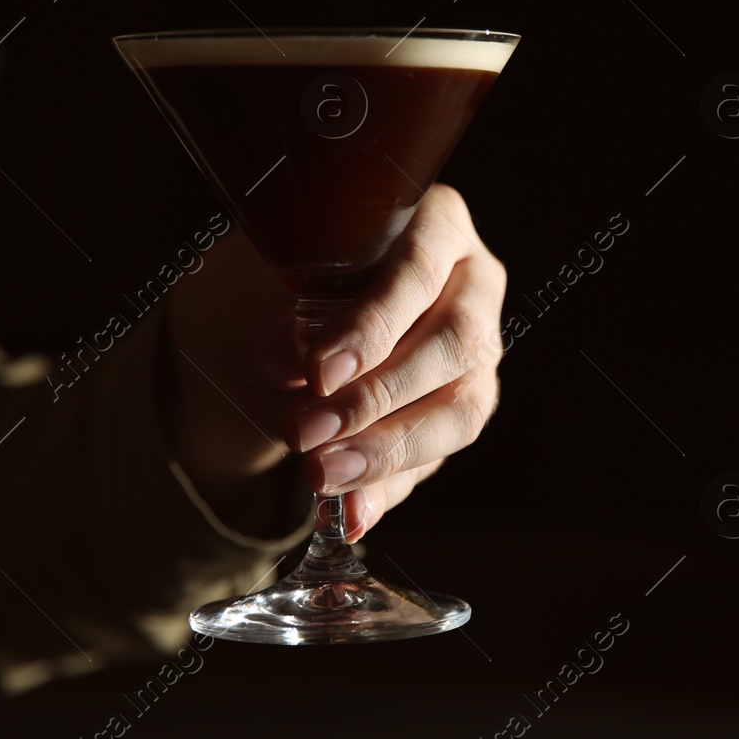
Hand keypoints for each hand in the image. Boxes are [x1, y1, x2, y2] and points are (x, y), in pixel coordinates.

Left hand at [162, 184, 506, 541]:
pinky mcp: (458, 411)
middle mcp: (472, 285)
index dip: (376, 323)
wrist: (276, 325)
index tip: (320, 370)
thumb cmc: (279, 283)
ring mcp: (477, 351)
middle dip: (378, 397)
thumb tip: (289, 361)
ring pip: (462, 409)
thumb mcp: (260, 285)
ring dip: (390, 450)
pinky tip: (351, 513)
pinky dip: (388, 487)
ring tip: (324, 475)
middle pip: (455, 344)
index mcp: (435, 225)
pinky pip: (435, 457)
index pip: (421, 267)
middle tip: (309, 431)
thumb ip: (273, 318)